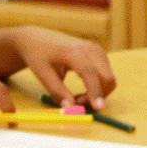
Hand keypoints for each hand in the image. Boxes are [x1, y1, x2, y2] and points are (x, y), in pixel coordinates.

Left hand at [1, 27, 117, 109]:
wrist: (38, 38)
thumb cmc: (38, 55)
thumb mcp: (42, 74)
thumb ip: (57, 91)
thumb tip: (71, 109)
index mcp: (73, 51)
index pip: (89, 73)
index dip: (95, 91)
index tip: (98, 108)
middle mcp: (90, 48)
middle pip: (107, 77)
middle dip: (98, 96)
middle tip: (78, 105)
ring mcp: (97, 50)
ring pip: (108, 78)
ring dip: (97, 93)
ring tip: (76, 97)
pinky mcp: (100, 54)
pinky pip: (105, 76)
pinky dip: (98, 87)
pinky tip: (82, 90)